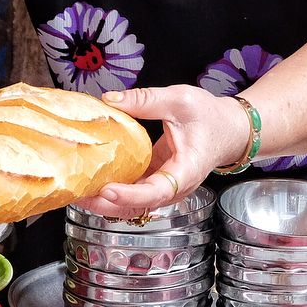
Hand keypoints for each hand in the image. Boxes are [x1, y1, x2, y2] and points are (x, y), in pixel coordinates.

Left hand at [73, 84, 247, 217]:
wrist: (230, 129)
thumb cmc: (211, 117)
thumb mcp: (181, 100)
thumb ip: (146, 100)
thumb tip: (109, 99)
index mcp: (187, 170)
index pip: (158, 192)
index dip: (131, 195)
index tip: (107, 189)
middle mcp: (175, 187)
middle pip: (139, 207)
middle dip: (106, 205)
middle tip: (76, 191)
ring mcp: (164, 188)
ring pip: (132, 206)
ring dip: (104, 201)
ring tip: (76, 188)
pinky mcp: (155, 182)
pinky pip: (131, 194)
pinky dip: (111, 191)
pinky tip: (90, 179)